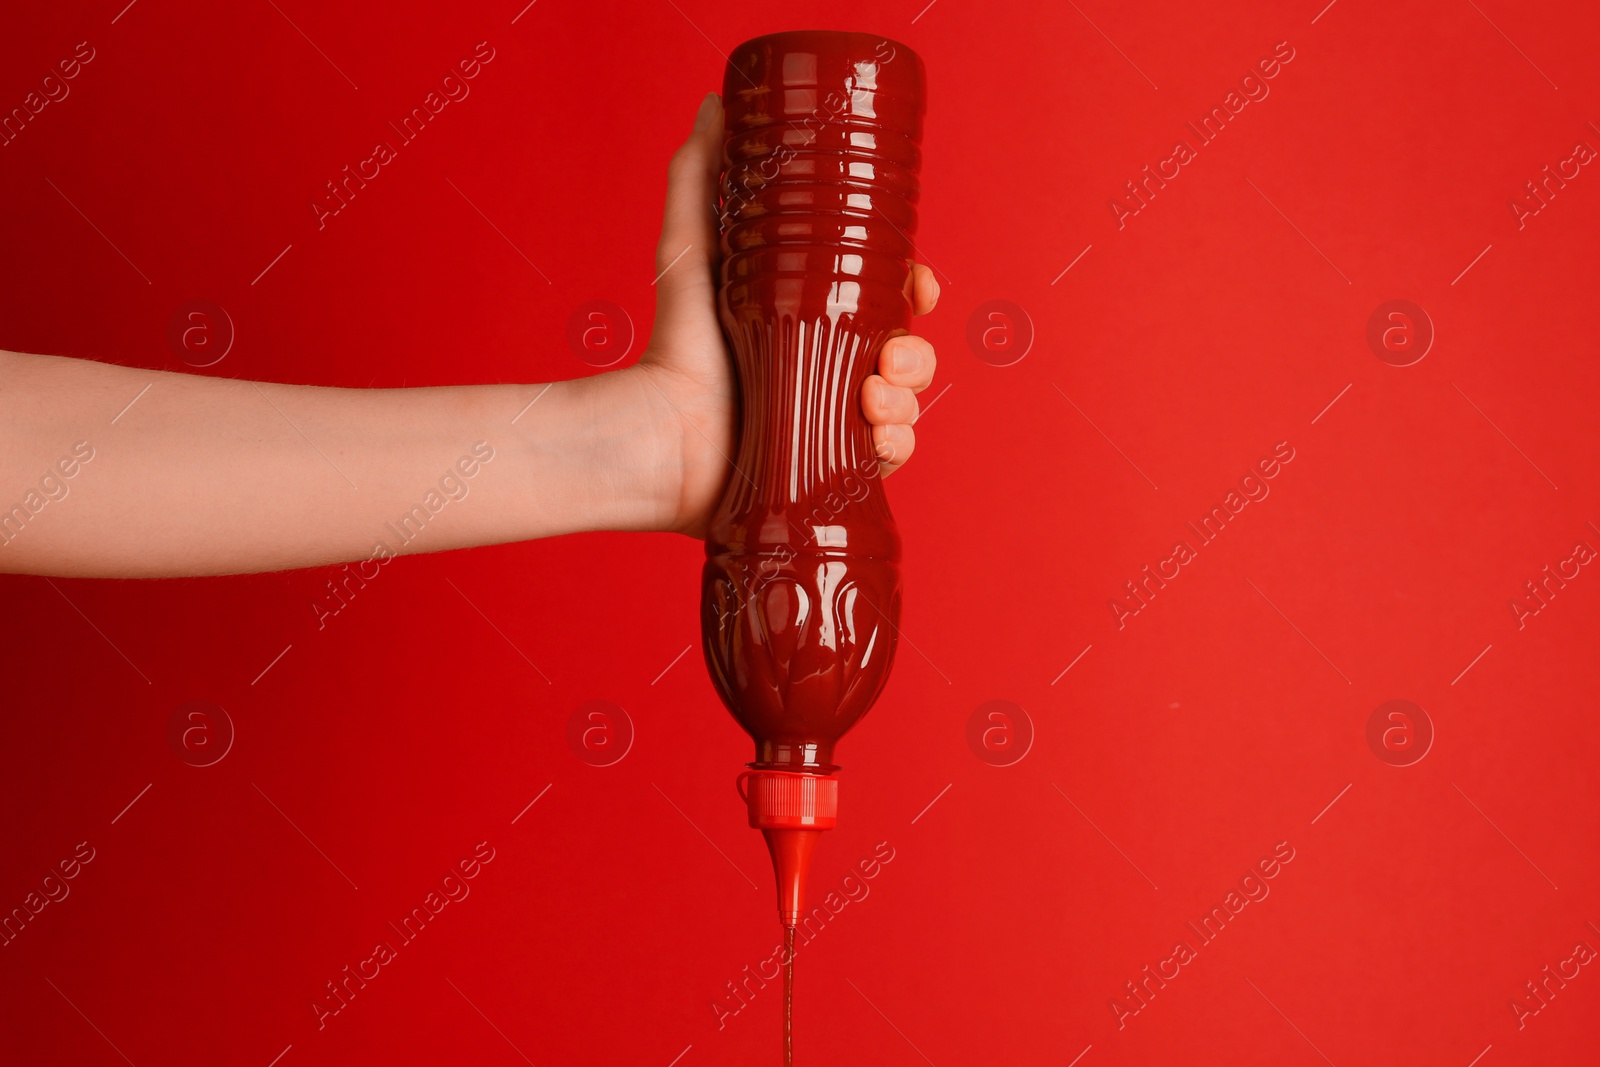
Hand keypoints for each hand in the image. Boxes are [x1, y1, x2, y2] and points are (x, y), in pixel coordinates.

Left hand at [621, 91, 939, 538]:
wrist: (660, 435)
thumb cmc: (672, 345)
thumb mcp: (692, 247)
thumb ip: (701, 174)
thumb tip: (717, 101)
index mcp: (814, 324)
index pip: (889, 302)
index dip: (915, 291)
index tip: (919, 284)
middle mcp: (829, 373)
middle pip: (909, 356)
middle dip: (916, 353)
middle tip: (888, 355)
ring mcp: (833, 426)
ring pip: (907, 407)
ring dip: (908, 399)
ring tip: (872, 397)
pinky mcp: (832, 472)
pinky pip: (890, 457)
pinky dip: (896, 445)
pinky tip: (875, 436)